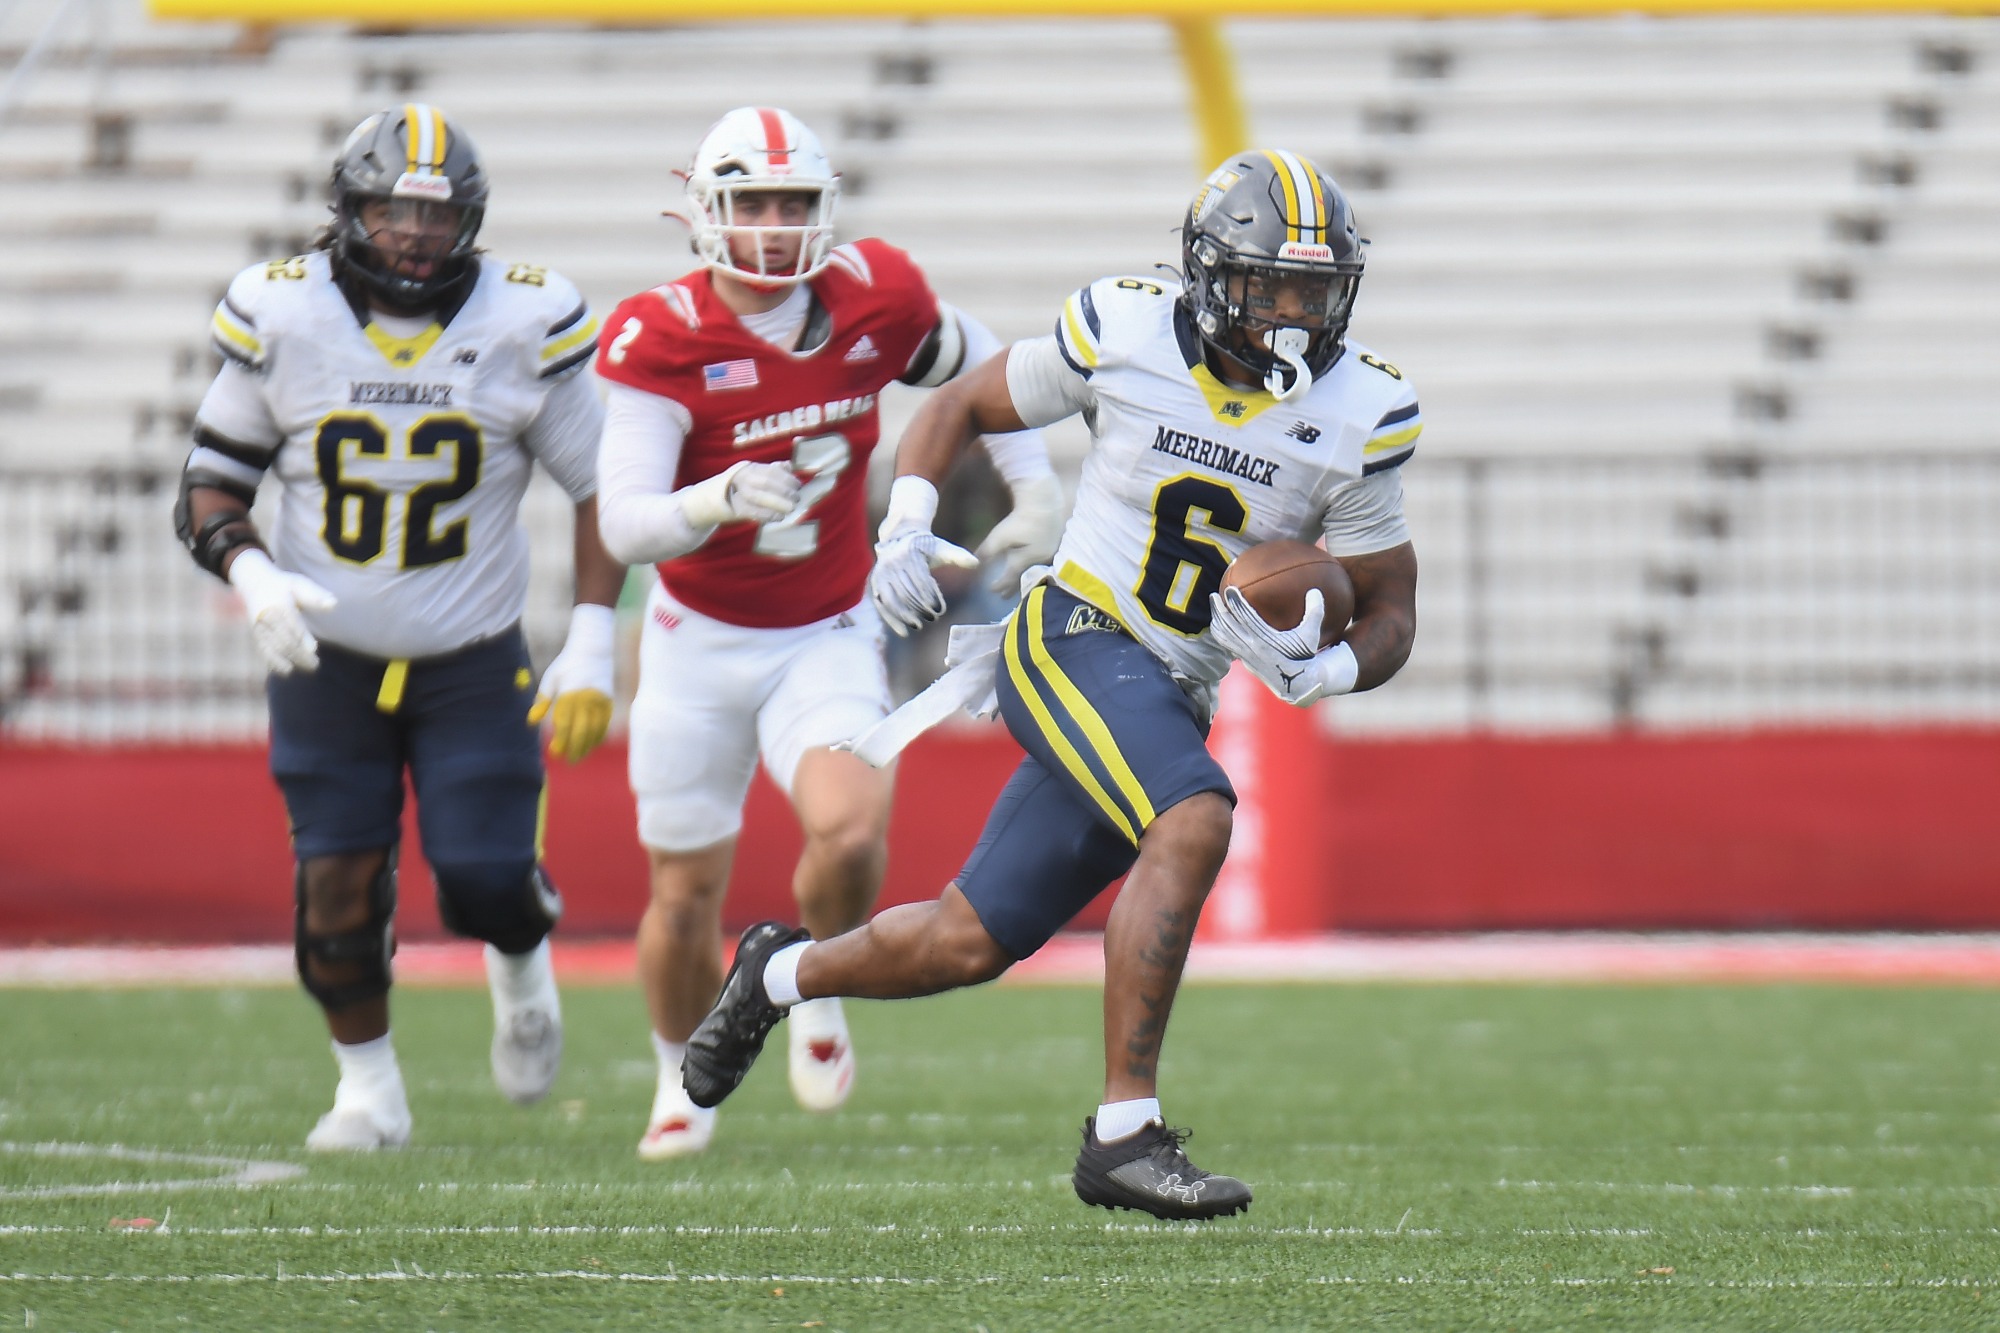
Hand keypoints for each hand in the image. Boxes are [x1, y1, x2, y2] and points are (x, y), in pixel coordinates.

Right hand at [227, 549, 335, 675]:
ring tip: (308, 667)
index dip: (302, 637)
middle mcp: (266, 616)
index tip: (313, 649)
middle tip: (315, 664)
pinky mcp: (256, 634)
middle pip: (283, 638)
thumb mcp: (299, 584)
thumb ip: (315, 595)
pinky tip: (286, 671)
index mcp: (278, 603)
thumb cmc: (283, 585)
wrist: (254, 584)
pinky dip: (273, 661)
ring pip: (274, 647)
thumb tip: (333, 604)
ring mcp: (259, 626)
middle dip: (299, 653)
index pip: (291, 623)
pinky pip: (263, 649)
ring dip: (290, 659)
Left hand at [528, 604, 615, 762]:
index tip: (554, 752)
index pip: (565, 724)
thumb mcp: (550, 679)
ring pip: (594, 731)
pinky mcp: (609, 702)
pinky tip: (590, 745)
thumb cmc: (567, 665)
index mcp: (570, 693)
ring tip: (578, 757)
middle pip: (581, 731)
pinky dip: (597, 737)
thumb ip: (542, 701)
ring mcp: (601, 701)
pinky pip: (604, 725)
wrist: (593, 650)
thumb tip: (531, 722)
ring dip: (586, 746)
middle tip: (568, 761)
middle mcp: (587, 699)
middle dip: (574, 748)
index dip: (560, 740)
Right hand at [679, 460, 799, 527]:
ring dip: (777, 503)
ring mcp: (733, 493)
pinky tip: (778, 518)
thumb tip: (788, 466)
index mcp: (747, 468)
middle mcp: (739, 477)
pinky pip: (751, 512)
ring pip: (758, 497)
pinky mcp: (731, 509)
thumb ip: (770, 471)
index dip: (786, 478)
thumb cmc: (735, 490)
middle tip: (797, 499)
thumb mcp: (752, 477)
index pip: (769, 470)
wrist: (705, 503)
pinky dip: (767, 515)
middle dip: (784, 491)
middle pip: (764, 482)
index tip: (798, 485)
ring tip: (790, 509)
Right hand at [869, 530, 978, 636]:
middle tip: (933, 618)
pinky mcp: (875, 584)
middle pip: (906, 591)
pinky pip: (881, 604)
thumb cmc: (926, 547)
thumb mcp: (942, 548)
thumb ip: (958, 556)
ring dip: (905, 615)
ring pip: (892, 599)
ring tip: (918, 626)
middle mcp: (892, 563)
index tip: (940, 609)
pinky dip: (892, 620)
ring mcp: (881, 574)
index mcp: (909, 554)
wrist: (901, 539)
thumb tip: (976, 563)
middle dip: (919, 607)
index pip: (920, 579)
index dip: (930, 596)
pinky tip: (903, 633)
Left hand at [973, 473, 1063, 594]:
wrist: (1045, 502)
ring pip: (1035, 571)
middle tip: (1004, 596)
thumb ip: (988, 551)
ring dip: (1025, 578)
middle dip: (1014, 587)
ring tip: (1018, 583)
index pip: (1011, 577)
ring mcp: (1050, 553)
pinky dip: (1034, 567)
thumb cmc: (1021, 518)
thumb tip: (975, 563)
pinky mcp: (1056, 545)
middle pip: (1025, 578)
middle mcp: (1040, 560)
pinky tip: (1031, 566)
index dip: (1000, 585)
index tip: (991, 590)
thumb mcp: (1001, 535)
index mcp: (1026, 559)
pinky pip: (1043, 562)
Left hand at [1206, 586, 1328, 705]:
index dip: (1236, 603)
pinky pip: (1226, 644)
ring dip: (1216, 620)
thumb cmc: (1304, 655)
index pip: (1246, 618)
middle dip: (1219, 610)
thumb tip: (1316, 590)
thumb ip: (1315, 612)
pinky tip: (1217, 623)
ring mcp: (1246, 655)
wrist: (1298, 684)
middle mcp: (1252, 648)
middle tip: (1213, 595)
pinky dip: (1219, 633)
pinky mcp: (1243, 660)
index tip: (1230, 589)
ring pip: (1224, 636)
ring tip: (1213, 605)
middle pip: (1229, 626)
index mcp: (1266, 640)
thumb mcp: (1311, 634)